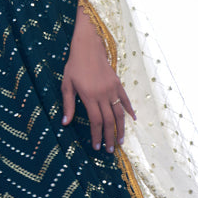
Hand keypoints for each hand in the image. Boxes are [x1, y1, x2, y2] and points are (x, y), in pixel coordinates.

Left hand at [61, 7, 135, 151]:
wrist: (88, 47)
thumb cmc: (74, 66)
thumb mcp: (67, 85)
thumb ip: (68, 105)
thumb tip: (65, 122)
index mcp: (89, 96)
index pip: (95, 121)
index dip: (97, 135)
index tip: (97, 147)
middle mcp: (103, 95)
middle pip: (109, 121)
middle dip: (110, 137)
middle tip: (111, 151)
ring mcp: (112, 89)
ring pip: (119, 113)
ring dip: (121, 129)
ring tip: (121, 141)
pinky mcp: (118, 84)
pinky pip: (125, 100)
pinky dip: (129, 111)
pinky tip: (132, 120)